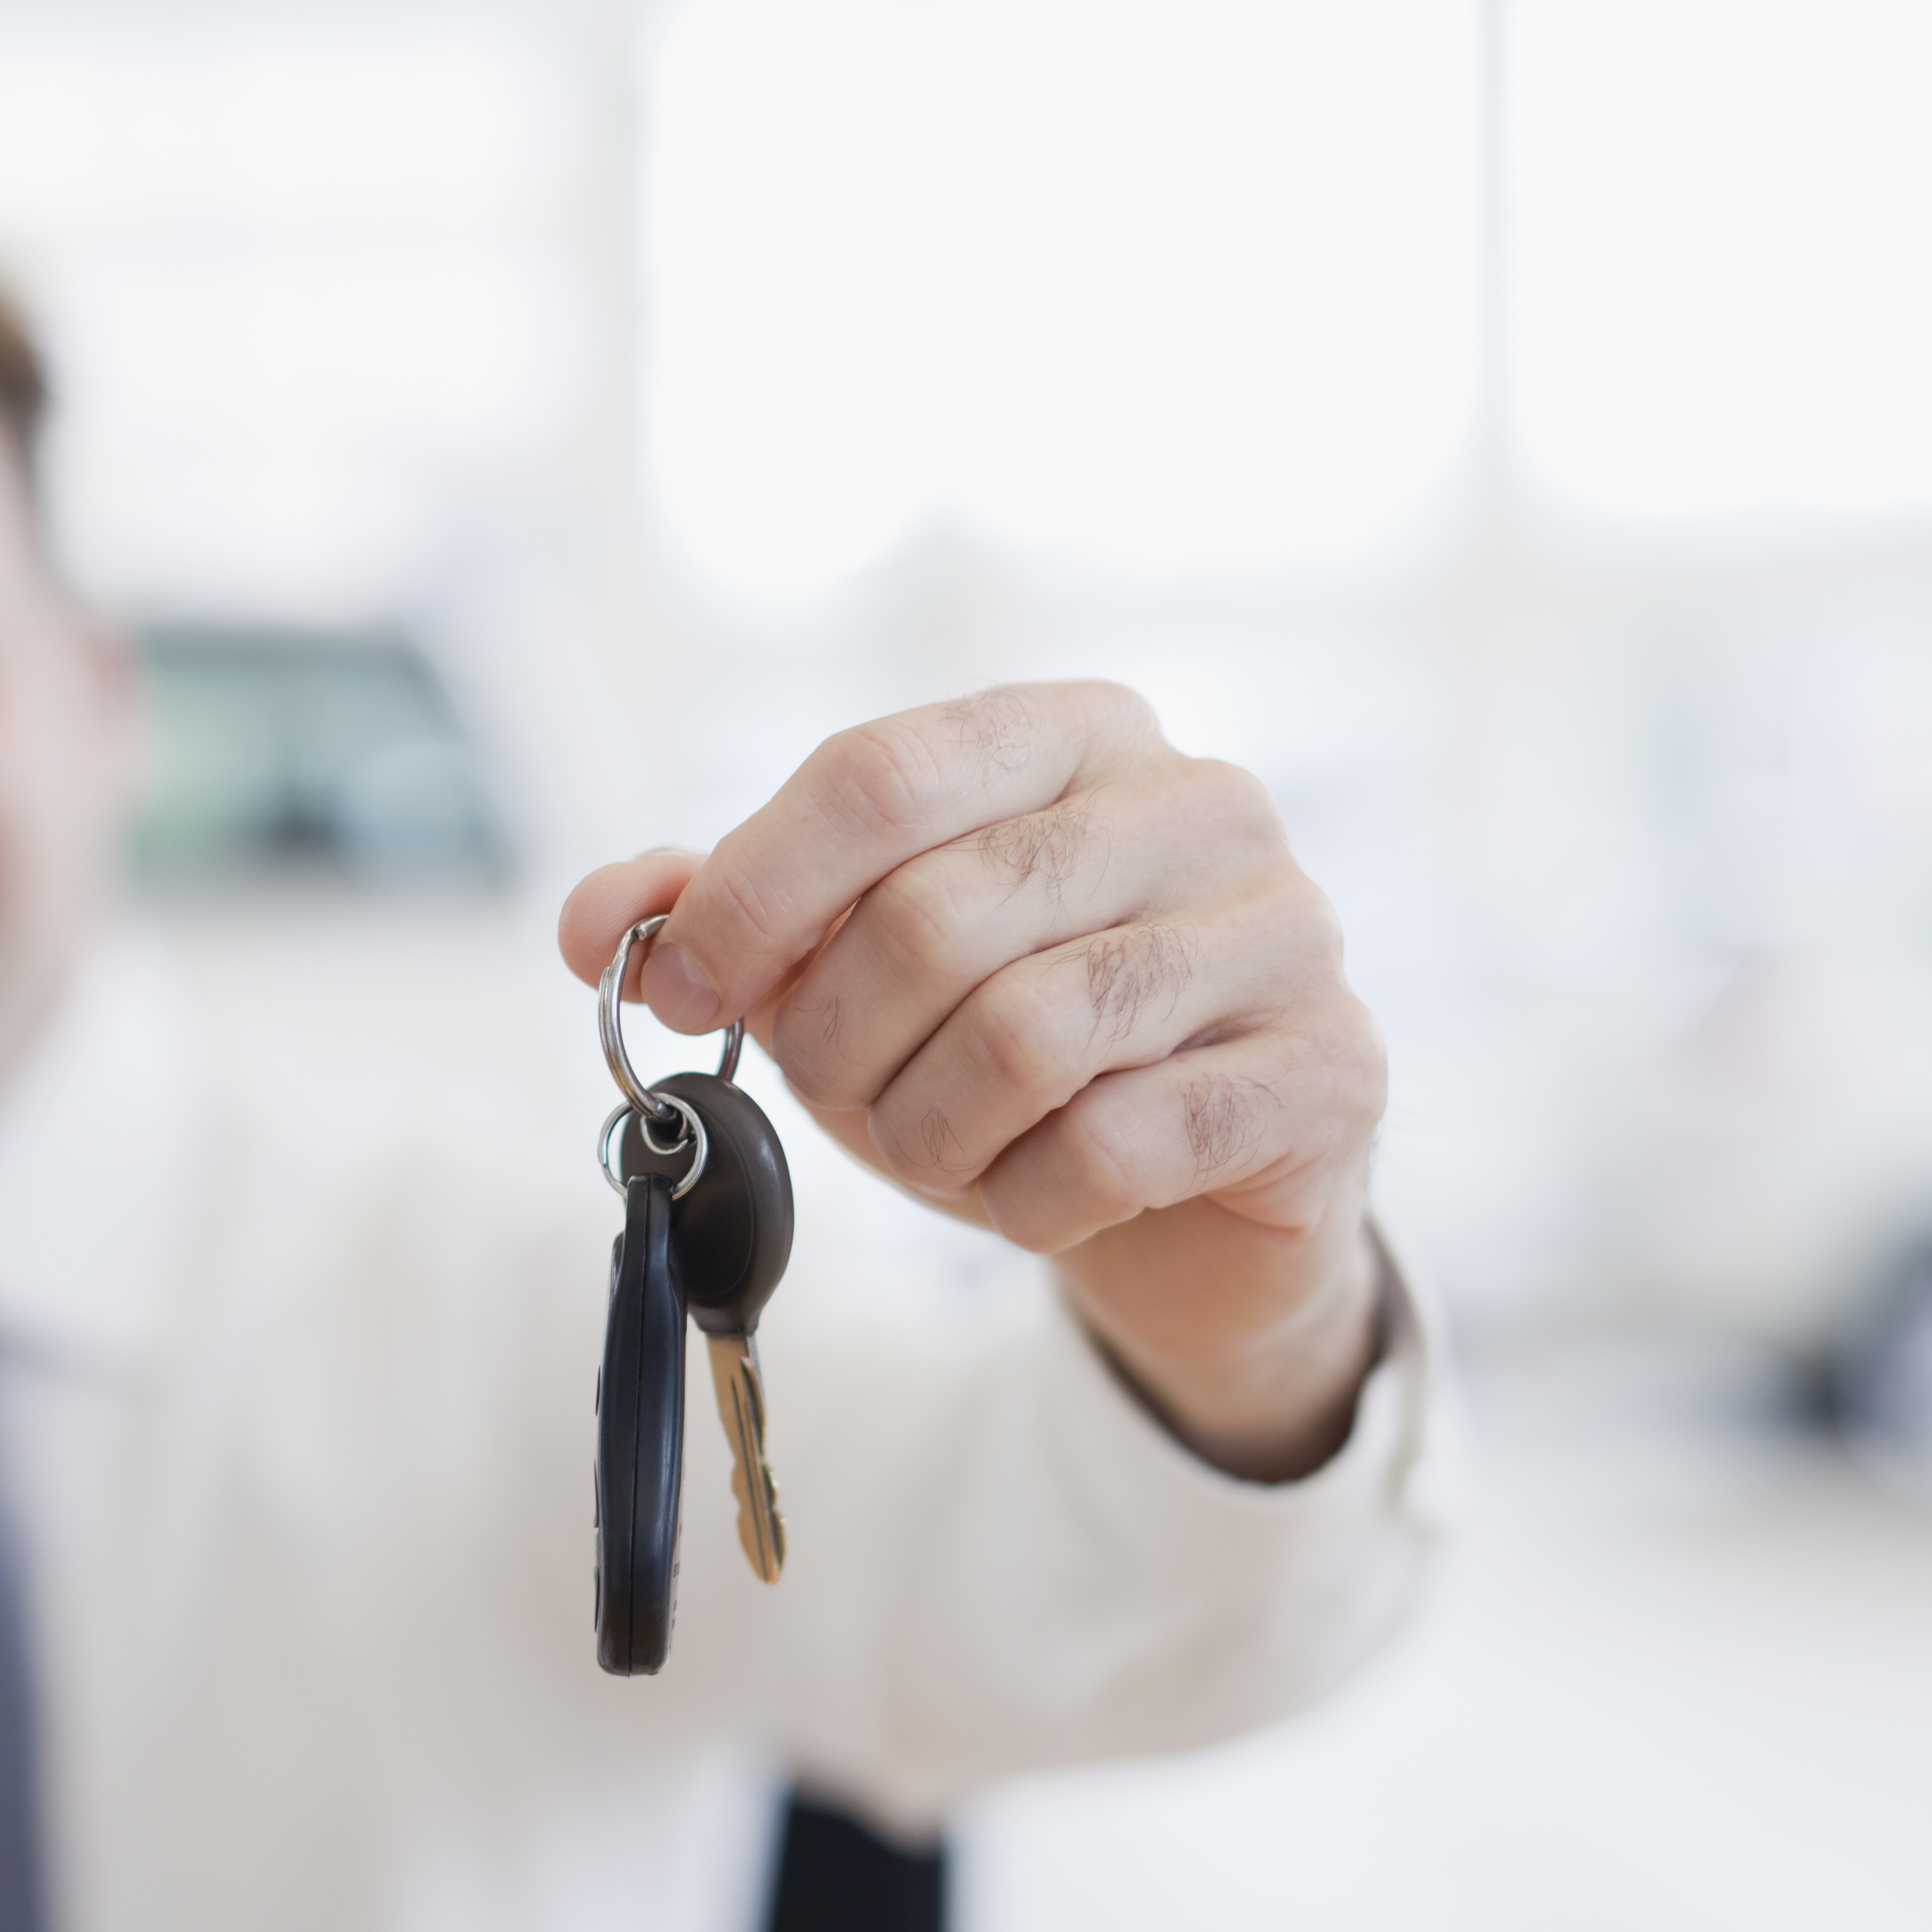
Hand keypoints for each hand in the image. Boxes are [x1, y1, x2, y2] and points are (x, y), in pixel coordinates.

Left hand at [560, 682, 1383, 1481]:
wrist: (1186, 1199)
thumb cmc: (1000, 1055)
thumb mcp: (848, 975)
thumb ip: (724, 923)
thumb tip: (599, 923)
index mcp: (1070, 731)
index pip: (876, 776)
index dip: (750, 895)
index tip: (684, 993)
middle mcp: (1197, 801)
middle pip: (933, 913)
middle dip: (837, 1042)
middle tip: (834, 1096)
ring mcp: (1284, 929)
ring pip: (1025, 1036)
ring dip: (928, 1131)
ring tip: (935, 1150)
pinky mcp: (1332, 1067)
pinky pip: (1117, 1146)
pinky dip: (1031, 1200)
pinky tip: (1035, 1195)